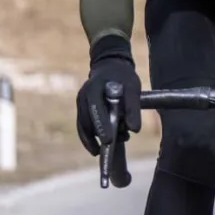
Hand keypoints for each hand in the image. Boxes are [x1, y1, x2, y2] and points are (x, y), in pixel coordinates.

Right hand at [75, 36, 141, 155]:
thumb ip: (132, 107)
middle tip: (114, 144)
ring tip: (120, 139)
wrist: (110, 66)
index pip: (96, 109)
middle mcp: (83, 98)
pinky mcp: (81, 111)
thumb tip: (134, 130)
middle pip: (88, 122)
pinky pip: (84, 128)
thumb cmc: (122, 76)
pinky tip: (100, 148)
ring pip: (85, 127)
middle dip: (100, 135)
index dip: (101, 126)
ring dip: (98, 138)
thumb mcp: (132, 87)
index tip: (108, 140)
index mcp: (93, 88)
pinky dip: (92, 138)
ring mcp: (80, 105)